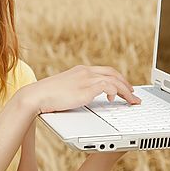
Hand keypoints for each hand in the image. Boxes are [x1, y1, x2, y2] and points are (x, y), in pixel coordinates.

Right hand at [22, 65, 141, 113]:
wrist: (36, 96)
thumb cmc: (47, 96)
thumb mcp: (66, 90)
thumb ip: (77, 90)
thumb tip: (84, 98)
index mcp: (81, 71)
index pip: (105, 71)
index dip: (117, 78)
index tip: (123, 87)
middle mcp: (85, 72)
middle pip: (113, 73)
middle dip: (126, 83)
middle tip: (133, 94)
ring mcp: (86, 79)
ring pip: (114, 80)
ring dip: (126, 91)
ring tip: (131, 100)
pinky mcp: (85, 89)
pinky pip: (107, 86)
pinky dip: (115, 91)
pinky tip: (115, 99)